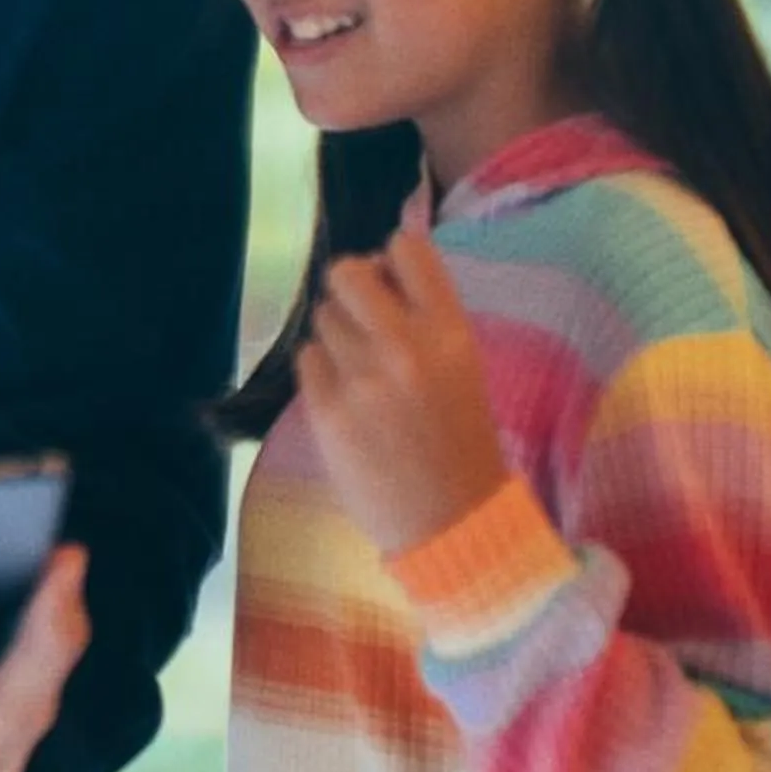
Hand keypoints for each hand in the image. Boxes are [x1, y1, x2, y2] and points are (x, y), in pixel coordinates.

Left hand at [294, 223, 509, 556]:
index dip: (390, 260)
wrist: (452, 522)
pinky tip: (346, 399)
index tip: (391, 284)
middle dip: (349, 290)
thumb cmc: (461, 442)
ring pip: (322, 318)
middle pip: (346, 273)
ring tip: (362, 374)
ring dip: (336, 337)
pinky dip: (321, 372)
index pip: (406, 248)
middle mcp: (405, 345)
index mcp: (450, 332)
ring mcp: (362, 378)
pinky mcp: (327, 410)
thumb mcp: (463, 367)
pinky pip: (307, 358)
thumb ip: (426, 317)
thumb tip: (377, 271)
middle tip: (361, 321)